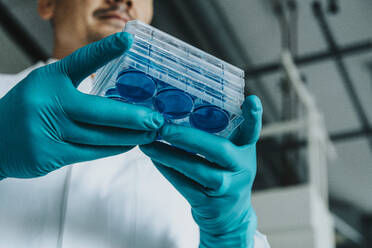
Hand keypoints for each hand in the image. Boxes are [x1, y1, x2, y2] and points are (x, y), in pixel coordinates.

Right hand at [0, 32, 163, 178]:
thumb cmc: (28, 110)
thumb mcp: (45, 88)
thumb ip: (74, 87)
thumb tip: (119, 97)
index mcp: (48, 80)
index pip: (80, 61)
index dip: (105, 50)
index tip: (128, 40)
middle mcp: (47, 103)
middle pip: (100, 111)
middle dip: (134, 117)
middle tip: (157, 119)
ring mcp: (47, 130)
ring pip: (99, 136)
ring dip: (129, 136)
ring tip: (149, 133)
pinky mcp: (49, 154)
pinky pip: (90, 153)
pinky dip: (113, 149)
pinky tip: (128, 145)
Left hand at [140, 95, 262, 247]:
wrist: (229, 215)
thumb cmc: (227, 174)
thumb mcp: (233, 154)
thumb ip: (223, 133)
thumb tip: (193, 102)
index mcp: (246, 151)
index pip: (252, 131)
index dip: (254, 116)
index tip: (251, 100)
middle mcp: (242, 169)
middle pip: (219, 150)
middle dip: (189, 138)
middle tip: (164, 127)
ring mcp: (227, 189)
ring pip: (196, 169)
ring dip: (169, 155)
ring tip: (148, 143)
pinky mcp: (210, 204)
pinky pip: (185, 185)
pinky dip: (167, 170)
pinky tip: (154, 159)